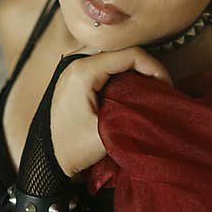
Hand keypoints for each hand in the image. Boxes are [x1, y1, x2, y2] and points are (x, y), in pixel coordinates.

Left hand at [50, 45, 173, 177]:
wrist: (45, 161)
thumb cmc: (72, 148)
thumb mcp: (107, 133)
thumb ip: (135, 114)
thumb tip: (163, 105)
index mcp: (83, 71)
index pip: (130, 54)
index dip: (154, 67)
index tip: (166, 86)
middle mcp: (75, 62)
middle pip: (121, 50)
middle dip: (146, 66)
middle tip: (160, 86)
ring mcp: (73, 68)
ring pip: (113, 55)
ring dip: (134, 68)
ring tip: (149, 88)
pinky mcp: (74, 77)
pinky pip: (103, 64)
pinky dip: (121, 72)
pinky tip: (132, 89)